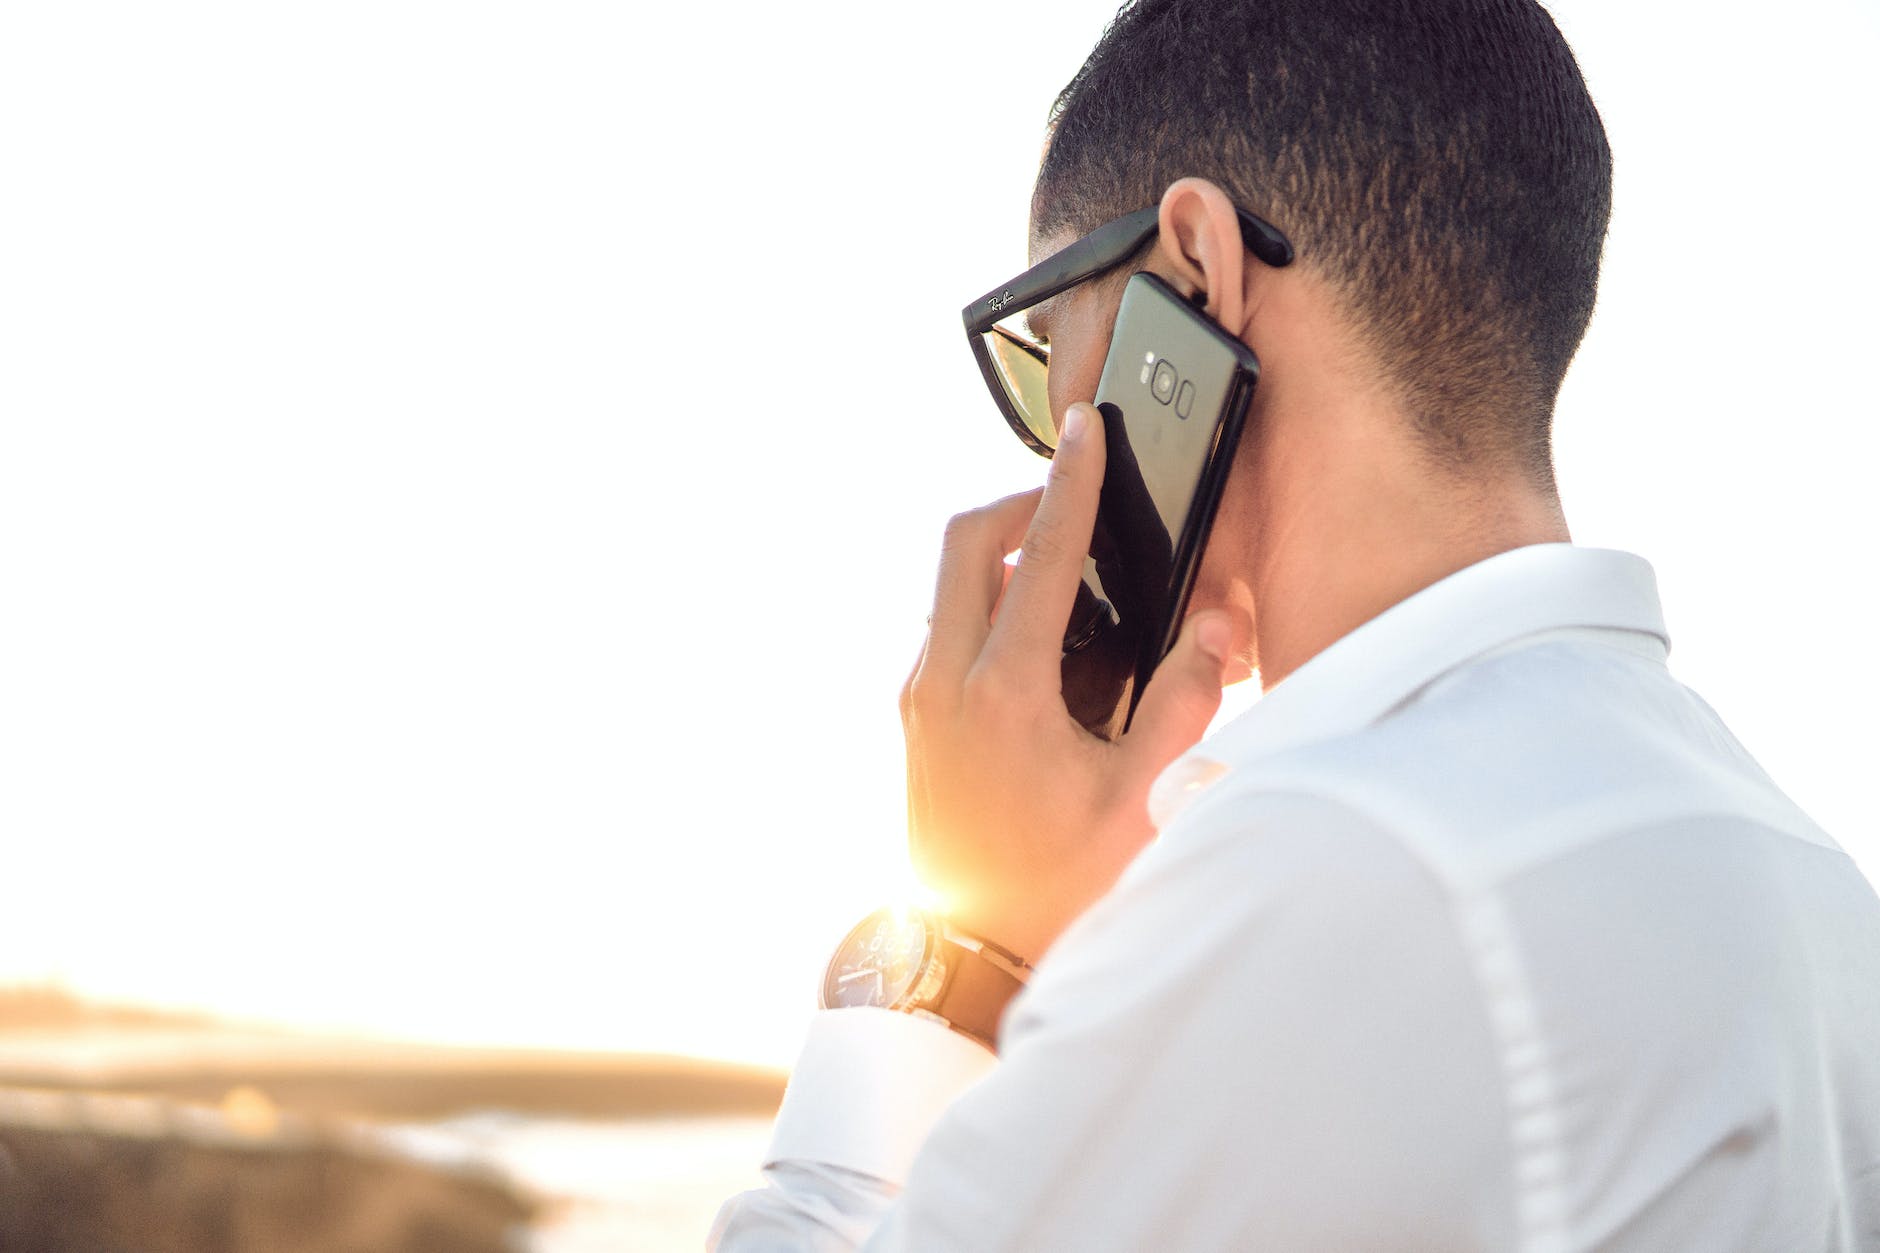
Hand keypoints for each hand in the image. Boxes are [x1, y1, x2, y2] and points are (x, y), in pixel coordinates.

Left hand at [900, 402, 1233, 966]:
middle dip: (1017, 504)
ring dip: (998, 554)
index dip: (1071, 483)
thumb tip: (1213, 623)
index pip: (1039, 556)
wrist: (971, 953)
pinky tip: (1039, 638)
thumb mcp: (1142, 799)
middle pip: (963, 542)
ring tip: (1065, 571)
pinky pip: (944, 625)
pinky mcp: (912, 719)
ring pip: (946, 583)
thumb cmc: (1055, 885)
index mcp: (1002, 693)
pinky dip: (985, 601)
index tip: (1086, 430)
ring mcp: (918, 700)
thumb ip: (1186, 702)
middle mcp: (942, 684)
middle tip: (1072, 504)